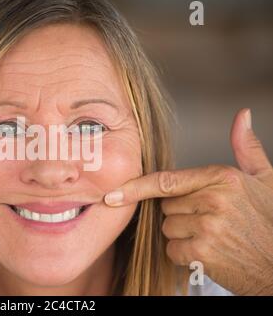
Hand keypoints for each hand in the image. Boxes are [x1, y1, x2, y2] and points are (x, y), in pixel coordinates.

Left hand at [104, 109, 272, 294]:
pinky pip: (172, 249)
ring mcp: (207, 227)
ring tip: (212, 235)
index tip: (112, 195)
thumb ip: (247, 148)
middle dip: (180, 213)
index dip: (135, 187)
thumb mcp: (264, 179)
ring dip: (182, 234)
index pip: (166, 181)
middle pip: (165, 206)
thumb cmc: (269, 219)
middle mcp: (213, 200)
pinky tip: (208, 252)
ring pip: (167, 228)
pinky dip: (185, 254)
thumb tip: (242, 115)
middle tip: (209, 219)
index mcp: (222, 178)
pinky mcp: (203, 252)